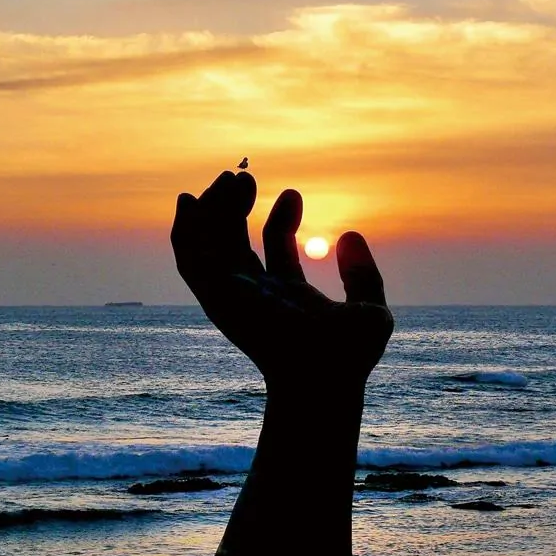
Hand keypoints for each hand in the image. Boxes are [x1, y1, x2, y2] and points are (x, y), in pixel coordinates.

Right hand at [171, 171, 392, 391]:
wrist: (322, 378)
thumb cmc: (348, 358)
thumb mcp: (370, 309)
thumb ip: (363, 275)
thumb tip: (349, 234)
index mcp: (288, 296)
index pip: (274, 249)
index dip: (281, 219)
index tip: (293, 194)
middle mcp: (257, 295)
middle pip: (235, 244)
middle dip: (236, 209)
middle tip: (244, 177)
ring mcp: (235, 296)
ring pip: (209, 248)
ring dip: (211, 213)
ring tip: (226, 180)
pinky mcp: (217, 296)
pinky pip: (190, 260)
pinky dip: (185, 231)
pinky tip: (190, 203)